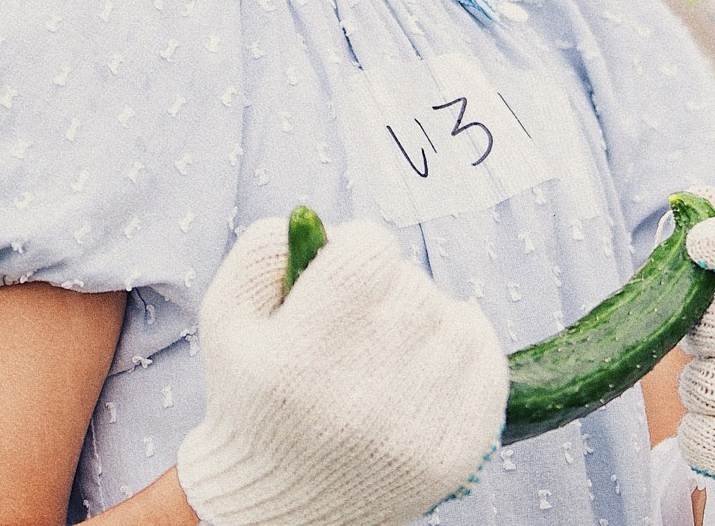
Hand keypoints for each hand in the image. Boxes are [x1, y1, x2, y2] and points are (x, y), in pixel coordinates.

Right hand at [176, 216, 506, 525]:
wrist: (281, 504)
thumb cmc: (255, 396)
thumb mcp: (226, 321)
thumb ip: (261, 252)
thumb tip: (314, 217)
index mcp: (298, 362)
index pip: (370, 252)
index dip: (356, 251)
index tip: (344, 276)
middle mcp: (359, 400)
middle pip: (412, 284)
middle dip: (387, 290)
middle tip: (358, 327)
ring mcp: (413, 432)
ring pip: (453, 316)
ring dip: (426, 320)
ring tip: (387, 352)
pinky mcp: (455, 454)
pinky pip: (488, 360)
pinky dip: (463, 350)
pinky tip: (427, 366)